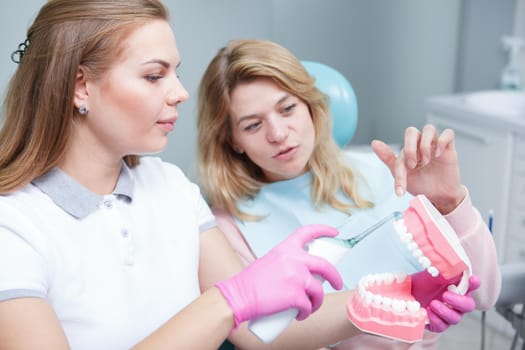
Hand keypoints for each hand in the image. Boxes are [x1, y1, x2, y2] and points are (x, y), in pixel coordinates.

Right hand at [215, 224, 342, 329]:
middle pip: (325, 266)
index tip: (335, 233)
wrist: (239, 296)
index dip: (324, 230)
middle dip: (335, 277)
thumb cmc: (251, 282)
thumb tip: (304, 273)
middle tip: (338, 284)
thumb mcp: (270, 261)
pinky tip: (300, 315)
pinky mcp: (295, 296)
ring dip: (317, 302)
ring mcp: (296, 277)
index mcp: (286, 248)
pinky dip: (306, 313)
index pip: (308, 232)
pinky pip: (308, 306)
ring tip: (309, 308)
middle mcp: (294, 259)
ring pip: (319, 290)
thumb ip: (287, 262)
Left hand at [372, 125, 464, 213]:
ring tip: (426, 161)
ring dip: (425, 145)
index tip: (401, 186)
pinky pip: (448, 133)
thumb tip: (374, 143)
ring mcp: (434, 145)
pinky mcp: (449, 148)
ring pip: (429, 128)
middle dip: (409, 148)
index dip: (399, 167)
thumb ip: (388, 159)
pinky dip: (441, 142)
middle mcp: (420, 145)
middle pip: (411, 131)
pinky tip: (438, 154)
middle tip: (412, 165)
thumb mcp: (402, 175)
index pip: (400, 149)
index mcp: (408, 150)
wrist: (439, 196)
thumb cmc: (421, 184)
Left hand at [411, 271, 478, 332]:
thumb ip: (438, 270)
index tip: (473, 279)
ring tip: (432, 303)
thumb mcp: (429, 275)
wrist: (409, 297)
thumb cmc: (423, 285)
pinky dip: (435, 319)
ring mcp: (449, 315)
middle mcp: (457, 303)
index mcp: (457, 289)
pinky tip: (427, 311)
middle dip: (458, 301)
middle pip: (468, 306)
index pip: (471, 286)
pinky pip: (442, 326)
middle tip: (445, 295)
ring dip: (445, 311)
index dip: (474, 284)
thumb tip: (440, 262)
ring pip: (455, 318)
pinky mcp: (439, 324)